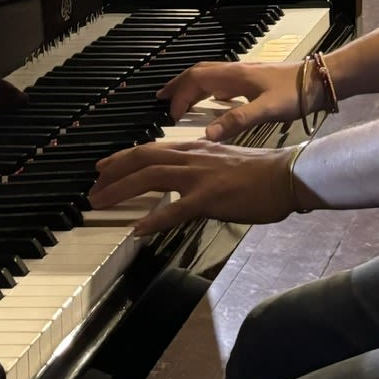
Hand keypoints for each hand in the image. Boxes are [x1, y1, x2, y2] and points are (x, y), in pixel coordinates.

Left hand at [91, 138, 300, 234]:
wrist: (286, 175)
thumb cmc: (261, 173)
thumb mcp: (224, 163)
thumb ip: (201, 168)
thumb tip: (184, 181)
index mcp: (196, 148)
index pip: (151, 149)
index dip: (123, 158)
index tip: (103, 168)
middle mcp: (193, 157)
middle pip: (143, 159)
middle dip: (113, 173)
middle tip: (92, 189)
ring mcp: (200, 177)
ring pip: (151, 178)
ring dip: (121, 190)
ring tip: (100, 203)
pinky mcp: (210, 198)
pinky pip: (176, 209)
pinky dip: (154, 219)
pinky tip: (137, 229)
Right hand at [161, 59, 307, 139]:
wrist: (322, 80)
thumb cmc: (296, 94)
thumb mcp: (267, 110)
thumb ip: (237, 121)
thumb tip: (207, 134)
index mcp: (234, 76)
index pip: (196, 79)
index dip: (179, 95)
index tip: (171, 116)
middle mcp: (236, 70)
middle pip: (199, 73)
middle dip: (178, 85)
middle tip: (161, 99)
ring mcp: (246, 73)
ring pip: (211, 76)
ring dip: (193, 86)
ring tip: (181, 100)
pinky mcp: (255, 79)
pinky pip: (224, 81)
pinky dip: (210, 89)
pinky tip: (216, 101)